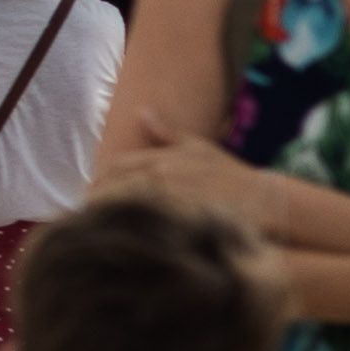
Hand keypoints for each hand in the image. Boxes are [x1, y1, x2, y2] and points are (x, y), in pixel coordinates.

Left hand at [90, 100, 262, 217]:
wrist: (267, 201)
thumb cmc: (231, 175)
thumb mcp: (198, 148)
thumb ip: (166, 133)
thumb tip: (141, 111)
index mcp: (163, 159)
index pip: (115, 168)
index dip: (96, 182)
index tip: (86, 195)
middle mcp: (164, 175)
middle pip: (114, 188)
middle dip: (95, 201)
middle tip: (82, 215)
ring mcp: (172, 199)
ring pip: (126, 208)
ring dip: (106, 217)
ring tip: (94, 229)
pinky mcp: (181, 221)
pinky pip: (146, 226)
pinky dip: (130, 230)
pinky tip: (120, 239)